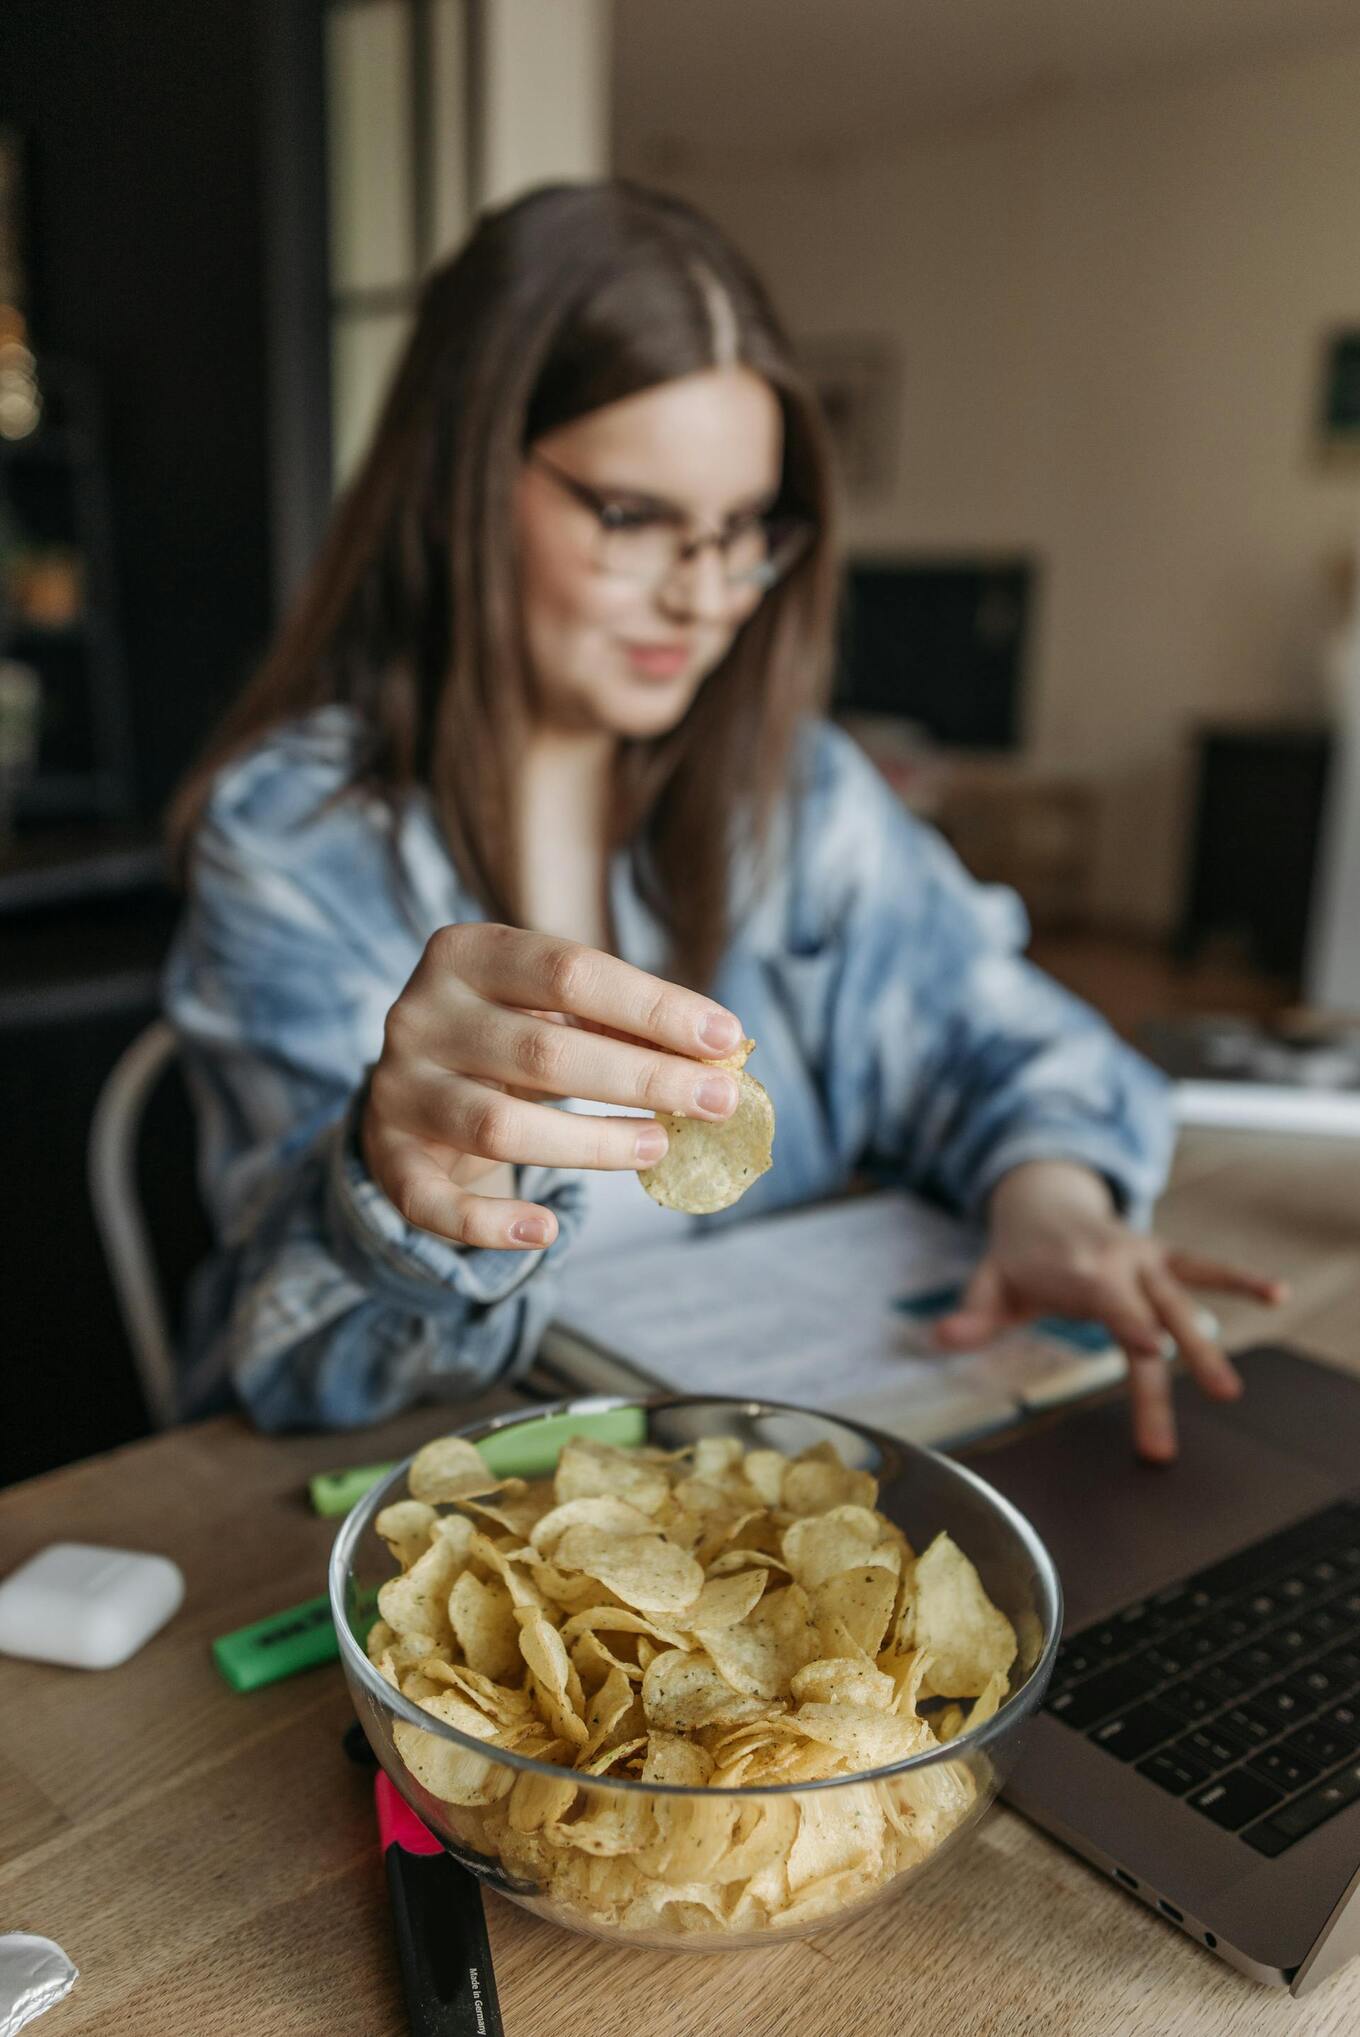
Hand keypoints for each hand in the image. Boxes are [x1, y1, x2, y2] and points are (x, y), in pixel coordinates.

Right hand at [360, 923, 743, 1250]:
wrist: (417, 1079)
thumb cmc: (511, 1033)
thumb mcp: (554, 1010)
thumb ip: (621, 1023)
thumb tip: (717, 1050)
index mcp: (466, 954)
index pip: (569, 971)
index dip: (653, 1007)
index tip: (725, 1036)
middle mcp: (421, 1014)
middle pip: (542, 1051)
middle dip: (642, 1078)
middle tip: (717, 1101)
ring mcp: (399, 1087)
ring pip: (498, 1125)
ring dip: (591, 1144)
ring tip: (659, 1146)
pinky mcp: (388, 1155)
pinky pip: (431, 1202)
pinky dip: (487, 1225)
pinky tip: (545, 1234)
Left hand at [933, 1160, 1286, 1461]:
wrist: (1042, 1200)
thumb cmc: (1018, 1256)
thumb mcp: (989, 1283)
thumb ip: (972, 1314)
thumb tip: (939, 1339)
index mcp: (1076, 1269)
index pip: (1107, 1300)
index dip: (1130, 1322)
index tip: (1153, 1350)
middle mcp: (1117, 1262)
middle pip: (1150, 1317)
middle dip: (1175, 1360)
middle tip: (1202, 1404)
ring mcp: (1143, 1259)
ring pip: (1181, 1302)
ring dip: (1208, 1344)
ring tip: (1230, 1391)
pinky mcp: (1162, 1257)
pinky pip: (1205, 1266)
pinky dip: (1240, 1277)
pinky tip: (1277, 1292)